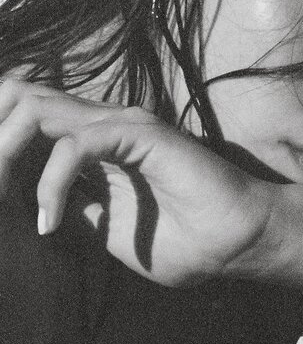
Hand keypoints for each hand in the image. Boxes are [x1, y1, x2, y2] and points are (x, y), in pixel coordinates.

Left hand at [0, 78, 281, 285]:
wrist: (239, 244)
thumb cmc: (186, 242)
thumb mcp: (108, 232)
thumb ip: (75, 209)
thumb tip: (31, 208)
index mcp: (93, 141)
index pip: (22, 116)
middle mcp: (102, 122)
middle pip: (16, 99)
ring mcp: (121, 125)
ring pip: (34, 111)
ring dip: (7, 154)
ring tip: (1, 198)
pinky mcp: (140, 135)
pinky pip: (75, 145)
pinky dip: (51, 184)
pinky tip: (50, 221)